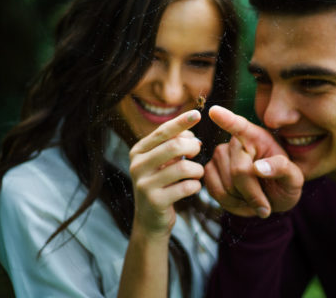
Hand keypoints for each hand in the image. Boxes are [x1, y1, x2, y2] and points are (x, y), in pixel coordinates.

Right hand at [129, 110, 203, 237]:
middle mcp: (137, 165)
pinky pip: (186, 187)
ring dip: (197, 170)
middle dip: (192, 147)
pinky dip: (195, 186)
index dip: (181, 122)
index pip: (163, 131)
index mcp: (138, 151)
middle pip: (174, 146)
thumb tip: (191, 133)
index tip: (198, 114)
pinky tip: (193, 187)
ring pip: (183, 167)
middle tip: (198, 151)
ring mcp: (144, 184)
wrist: (150, 221)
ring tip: (197, 174)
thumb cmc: (162, 185)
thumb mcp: (163, 162)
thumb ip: (174, 144)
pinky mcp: (155, 201)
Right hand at [204, 105, 303, 217]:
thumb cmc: (284, 184)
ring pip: (225, 185)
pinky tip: (242, 202)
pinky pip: (214, 191)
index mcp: (257, 136)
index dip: (226, 119)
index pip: (240, 126)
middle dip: (253, 193)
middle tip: (266, 206)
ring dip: (242, 200)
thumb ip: (282, 169)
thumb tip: (258, 167)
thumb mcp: (294, 178)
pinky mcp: (210, 171)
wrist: (272, 198)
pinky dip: (230, 203)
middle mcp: (235, 142)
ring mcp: (219, 155)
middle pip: (239, 171)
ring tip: (254, 201)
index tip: (214, 111)